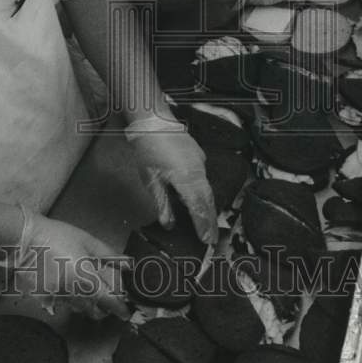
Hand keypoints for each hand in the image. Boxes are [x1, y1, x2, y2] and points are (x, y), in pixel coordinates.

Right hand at [15, 209, 129, 320]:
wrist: (25, 239)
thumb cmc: (57, 236)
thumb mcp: (87, 241)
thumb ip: (109, 255)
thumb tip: (128, 264)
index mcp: (85, 278)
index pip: (108, 301)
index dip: (120, 309)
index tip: (126, 312)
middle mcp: (72, 293)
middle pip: (94, 311)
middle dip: (104, 308)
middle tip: (108, 298)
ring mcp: (57, 298)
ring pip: (79, 309)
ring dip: (88, 303)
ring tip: (87, 287)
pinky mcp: (45, 298)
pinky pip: (63, 304)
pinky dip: (71, 299)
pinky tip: (68, 284)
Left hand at [125, 119, 217, 244]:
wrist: (152, 121)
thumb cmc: (148, 148)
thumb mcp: (151, 179)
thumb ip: (162, 203)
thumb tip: (168, 223)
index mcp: (186, 178)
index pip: (198, 208)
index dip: (202, 226)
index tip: (207, 241)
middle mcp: (197, 171)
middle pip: (207, 201)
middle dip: (210, 221)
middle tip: (213, 239)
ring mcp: (200, 162)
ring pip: (208, 189)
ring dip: (208, 207)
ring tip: (209, 224)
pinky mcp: (198, 155)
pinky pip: (204, 178)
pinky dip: (204, 192)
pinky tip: (200, 199)